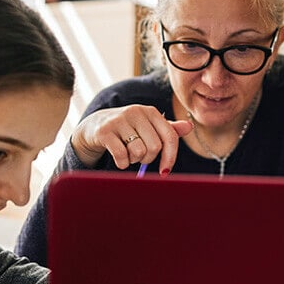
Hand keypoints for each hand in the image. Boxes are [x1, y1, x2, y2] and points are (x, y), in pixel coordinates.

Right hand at [71, 104, 192, 174]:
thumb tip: (189, 126)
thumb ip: (168, 129)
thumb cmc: (127, 129)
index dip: (170, 157)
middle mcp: (136, 112)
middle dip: (148, 159)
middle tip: (139, 156)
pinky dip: (122, 163)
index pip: (170, 136)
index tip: (165, 171)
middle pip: (154, 147)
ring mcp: (119, 120)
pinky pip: (121, 156)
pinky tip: (118, 158)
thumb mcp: (148, 127)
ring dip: (133, 160)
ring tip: (127, 153)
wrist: (94, 126)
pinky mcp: (105, 131)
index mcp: (150, 112)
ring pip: (138, 152)